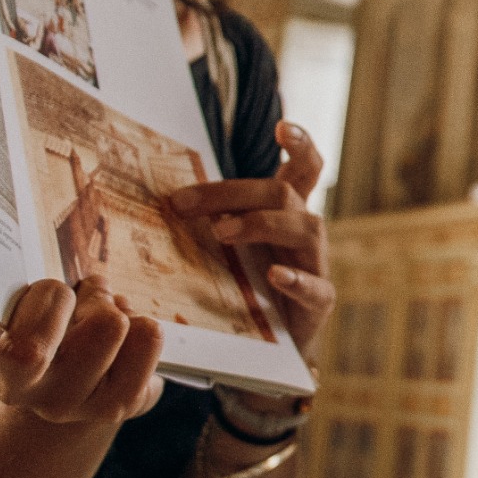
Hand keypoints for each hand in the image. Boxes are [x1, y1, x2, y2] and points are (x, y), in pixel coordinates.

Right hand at [0, 278, 163, 425]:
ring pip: (106, 325)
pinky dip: (142, 323)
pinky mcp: (116, 405)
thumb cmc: (52, 325)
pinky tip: (128, 335)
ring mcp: (67, 402)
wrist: (89, 381)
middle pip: (35, 340)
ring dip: (109, 305)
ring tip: (102, 314)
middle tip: (70, 297)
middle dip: (60, 296)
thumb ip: (9, 288)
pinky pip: (146, 337)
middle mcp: (18, 386)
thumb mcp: (25, 304)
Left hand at [169, 122, 335, 356]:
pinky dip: (295, 279)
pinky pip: (316, 286)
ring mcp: (316, 264)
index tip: (282, 127)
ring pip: (305, 227)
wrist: (267, 350)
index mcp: (286, 213)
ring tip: (223, 234)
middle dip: (234, 193)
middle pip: (283, 194)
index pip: (305, 168)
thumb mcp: (228, 249)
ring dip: (260, 224)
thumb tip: (158, 199)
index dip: (301, 143)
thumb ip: (211, 221)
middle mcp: (305, 231)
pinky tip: (272, 277)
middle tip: (184, 205)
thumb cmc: (244, 290)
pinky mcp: (319, 302)